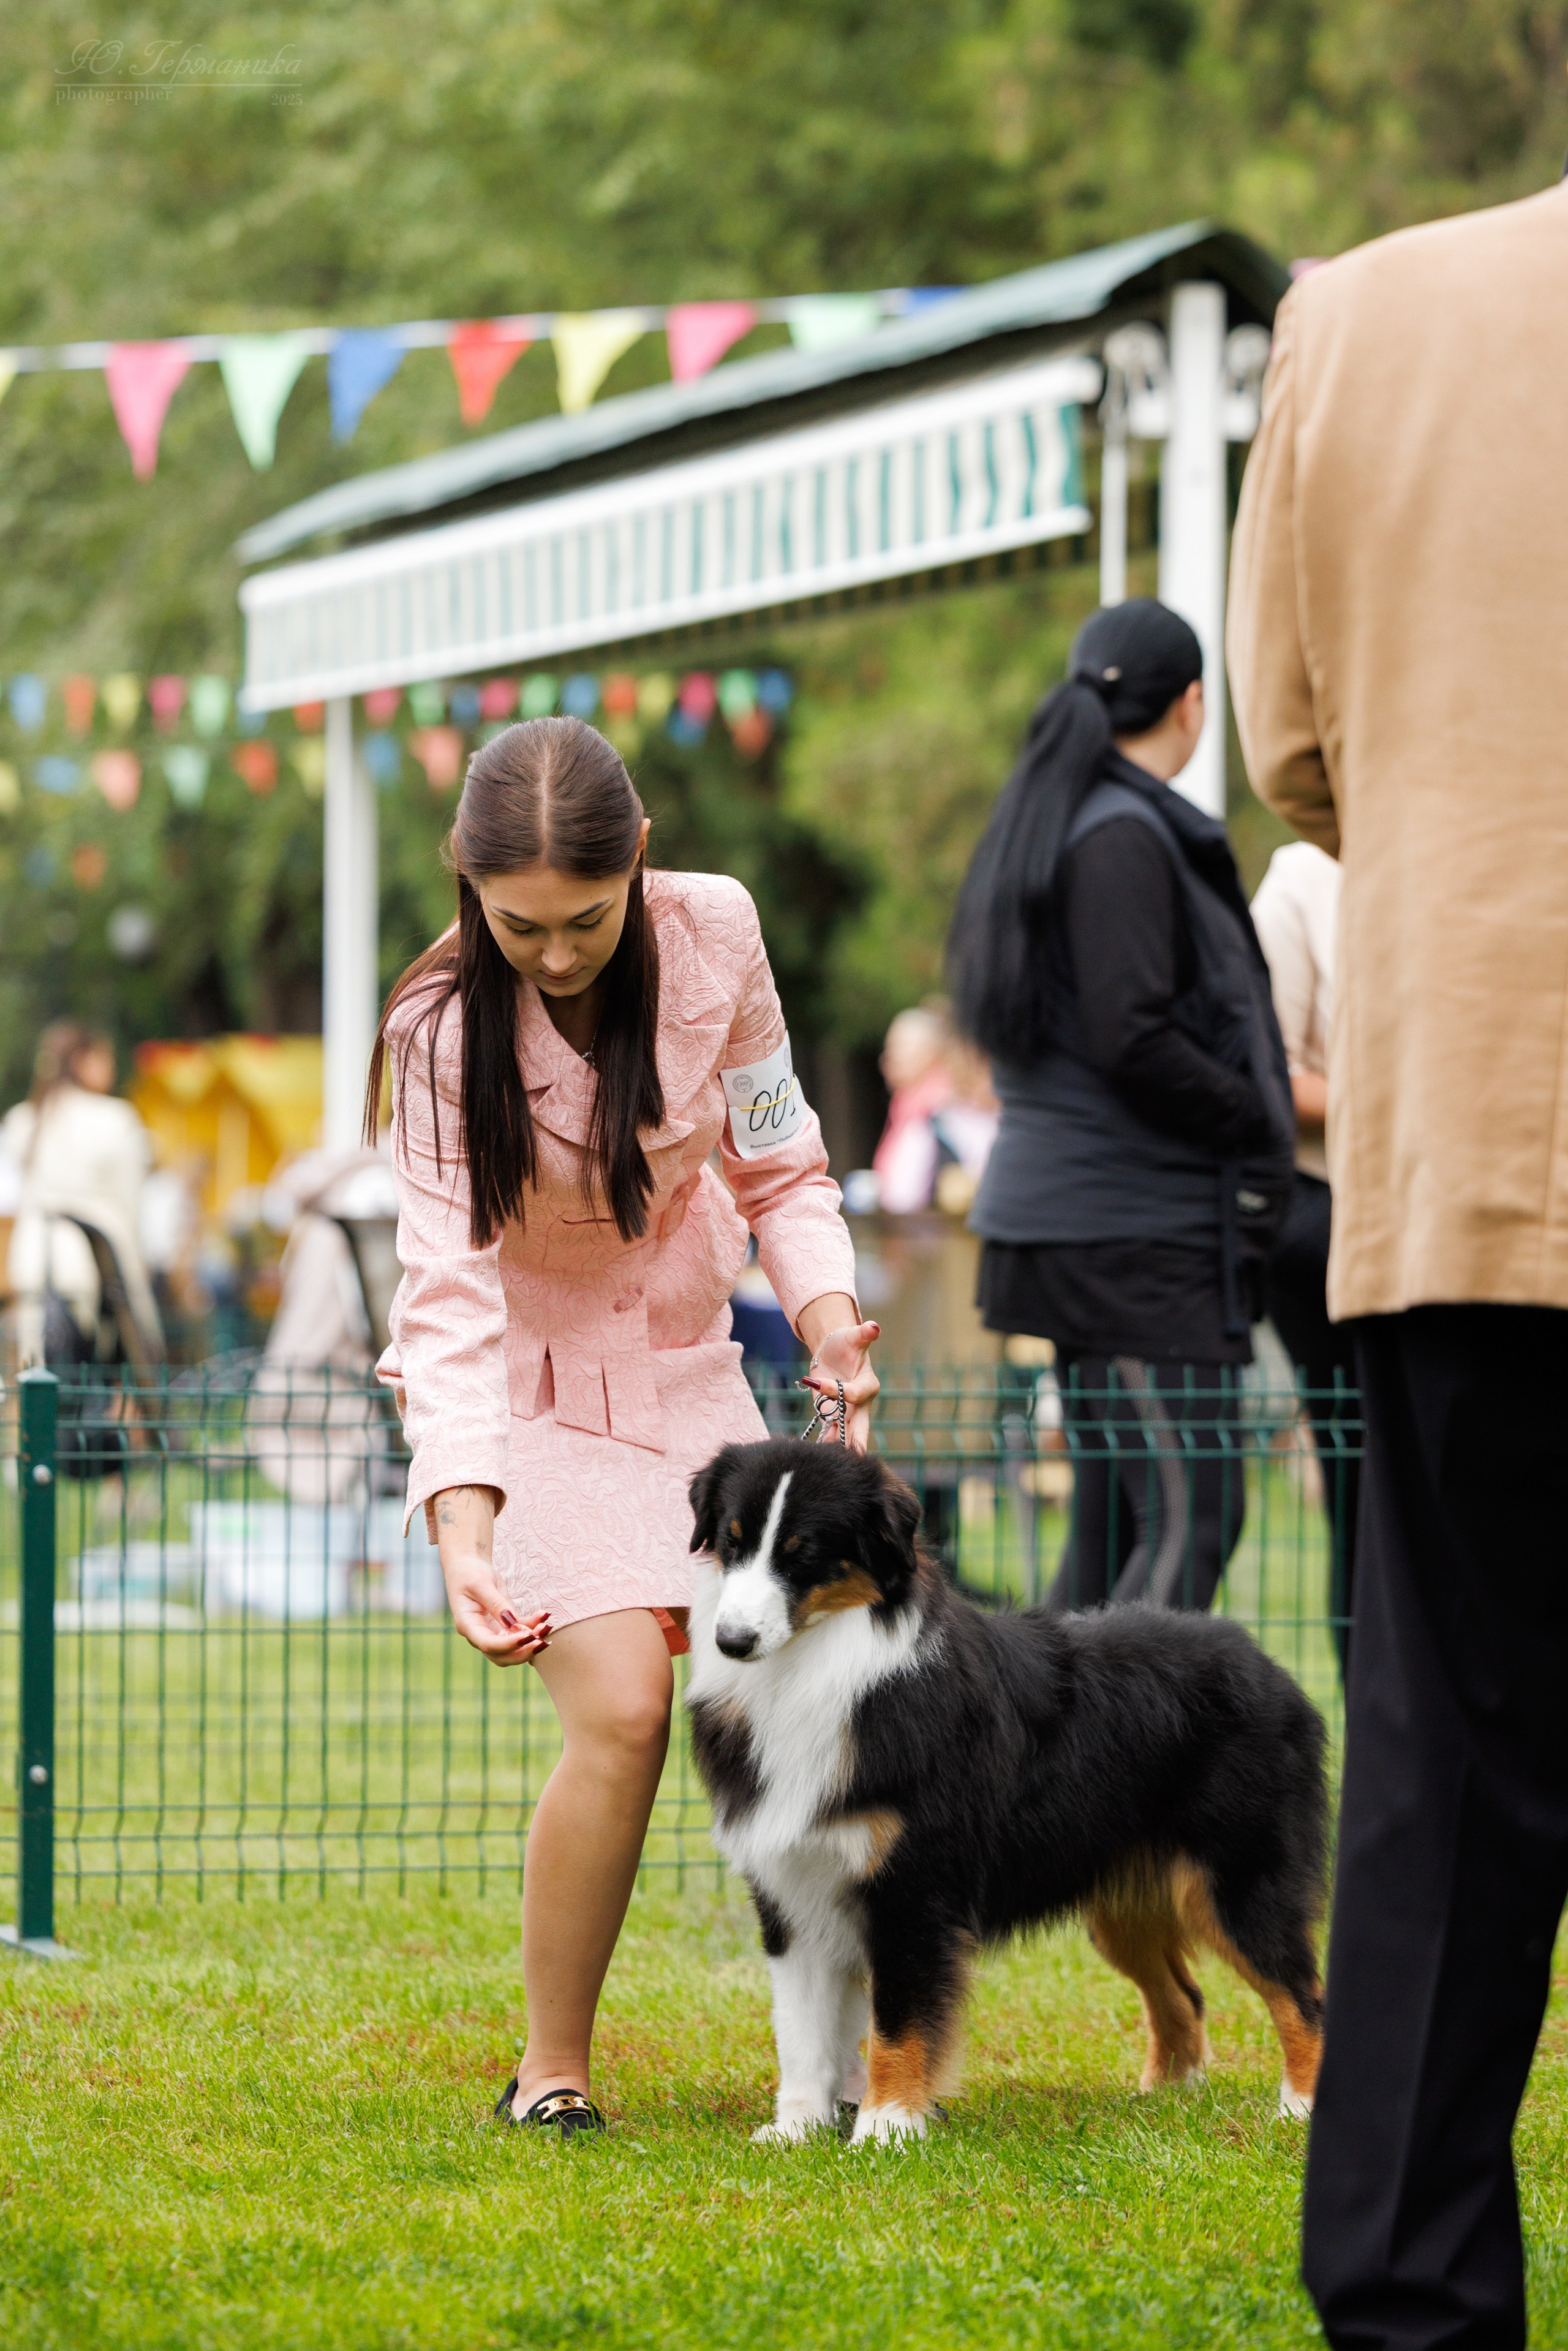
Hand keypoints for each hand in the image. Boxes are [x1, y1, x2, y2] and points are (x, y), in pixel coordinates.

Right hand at [443, 1555, 550, 1666]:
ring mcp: (492, 1631)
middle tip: (542, 1640)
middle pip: (502, 1656)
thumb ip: (496, 1604)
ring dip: (531, 1642)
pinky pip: (520, 1632)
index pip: (488, 1645)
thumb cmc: (469, 1573)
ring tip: (547, 1626)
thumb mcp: (480, 1584)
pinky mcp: (504, 1625)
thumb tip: (512, 1623)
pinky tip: (545, 1616)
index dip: (509, 1645)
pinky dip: (533, 1628)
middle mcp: (480, 1634)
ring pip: (513, 1648)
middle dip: (523, 1652)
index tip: (528, 1636)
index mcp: (468, 1626)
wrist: (467, 1566)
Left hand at [801, 1317, 880, 1451]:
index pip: (856, 1393)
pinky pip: (831, 1432)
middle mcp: (860, 1403)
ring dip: (837, 1446)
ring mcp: (847, 1412)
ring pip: (845, 1434)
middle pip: (861, 1426)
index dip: (840, 1391)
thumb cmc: (846, 1341)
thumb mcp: (853, 1336)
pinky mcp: (833, 1415)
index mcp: (868, 1384)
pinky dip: (825, 1443)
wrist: (834, 1350)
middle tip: (855, 1457)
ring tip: (828, 1459)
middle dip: (857, 1441)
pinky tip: (817, 1455)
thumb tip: (874, 1326)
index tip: (821, 1383)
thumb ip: (863, 1334)